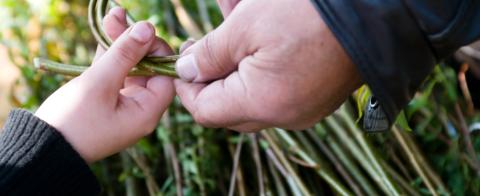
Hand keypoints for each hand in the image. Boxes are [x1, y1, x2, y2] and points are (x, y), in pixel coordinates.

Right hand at [35, 8, 174, 162]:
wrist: (42, 148)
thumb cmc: (74, 120)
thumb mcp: (100, 83)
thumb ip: (124, 54)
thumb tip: (147, 27)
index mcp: (148, 111)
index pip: (165, 75)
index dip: (157, 51)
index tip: (142, 32)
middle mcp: (140, 109)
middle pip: (147, 68)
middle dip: (135, 42)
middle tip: (120, 17)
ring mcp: (123, 104)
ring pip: (129, 68)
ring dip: (120, 44)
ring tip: (112, 15)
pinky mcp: (106, 101)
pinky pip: (114, 74)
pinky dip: (109, 56)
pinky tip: (105, 32)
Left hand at [174, 0, 361, 130]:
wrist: (372, 12)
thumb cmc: (307, 13)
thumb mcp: (245, 26)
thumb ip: (209, 54)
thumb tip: (186, 71)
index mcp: (264, 103)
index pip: (205, 111)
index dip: (187, 86)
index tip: (182, 59)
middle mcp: (285, 116)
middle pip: (228, 107)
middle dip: (211, 75)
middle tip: (205, 43)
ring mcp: (303, 109)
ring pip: (252, 95)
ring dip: (236, 65)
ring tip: (233, 24)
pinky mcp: (316, 98)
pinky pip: (276, 90)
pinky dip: (260, 66)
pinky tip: (257, 35)